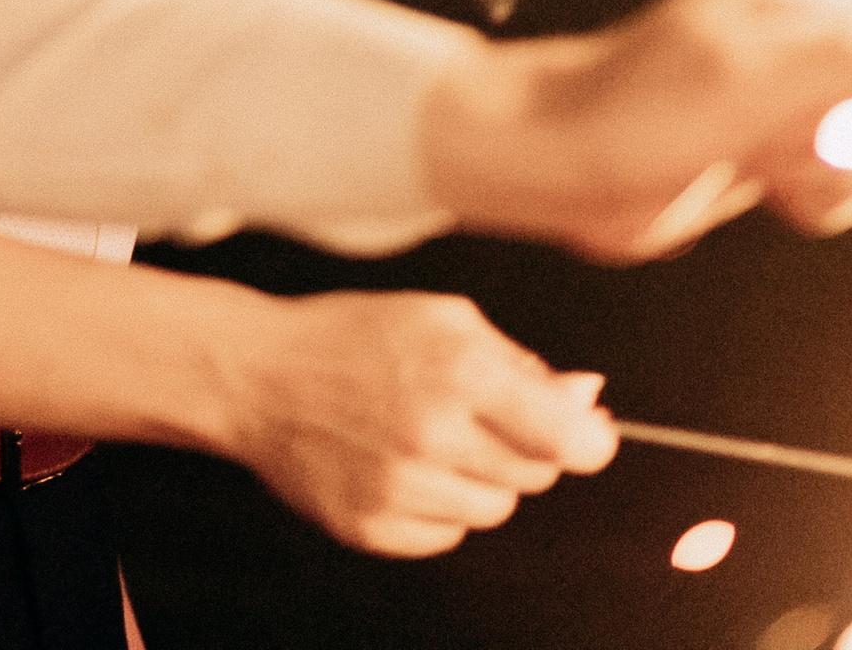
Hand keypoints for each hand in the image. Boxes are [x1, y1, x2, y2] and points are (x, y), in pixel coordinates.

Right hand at [220, 293, 615, 555]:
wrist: (260, 376)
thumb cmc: (352, 336)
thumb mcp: (442, 318)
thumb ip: (520, 361)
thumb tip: (587, 400)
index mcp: (460, 369)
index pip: (568, 438)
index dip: (591, 441)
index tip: (589, 435)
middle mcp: (435, 433)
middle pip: (534, 475)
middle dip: (525, 447)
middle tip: (481, 415)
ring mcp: (403, 488)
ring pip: (494, 509)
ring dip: (481, 478)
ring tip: (433, 437)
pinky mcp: (375, 528)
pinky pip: (447, 534)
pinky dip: (439, 506)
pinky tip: (403, 465)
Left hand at [419, 0, 851, 261]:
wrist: (566, 162)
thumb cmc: (641, 113)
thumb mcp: (754, 79)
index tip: (799, 115)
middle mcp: (817, 24)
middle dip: (848, 156)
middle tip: (767, 143)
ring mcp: (803, 79)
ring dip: (826, 183)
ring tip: (753, 161)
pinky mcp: (786, 128)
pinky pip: (847, 179)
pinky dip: (813, 198)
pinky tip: (757, 181)